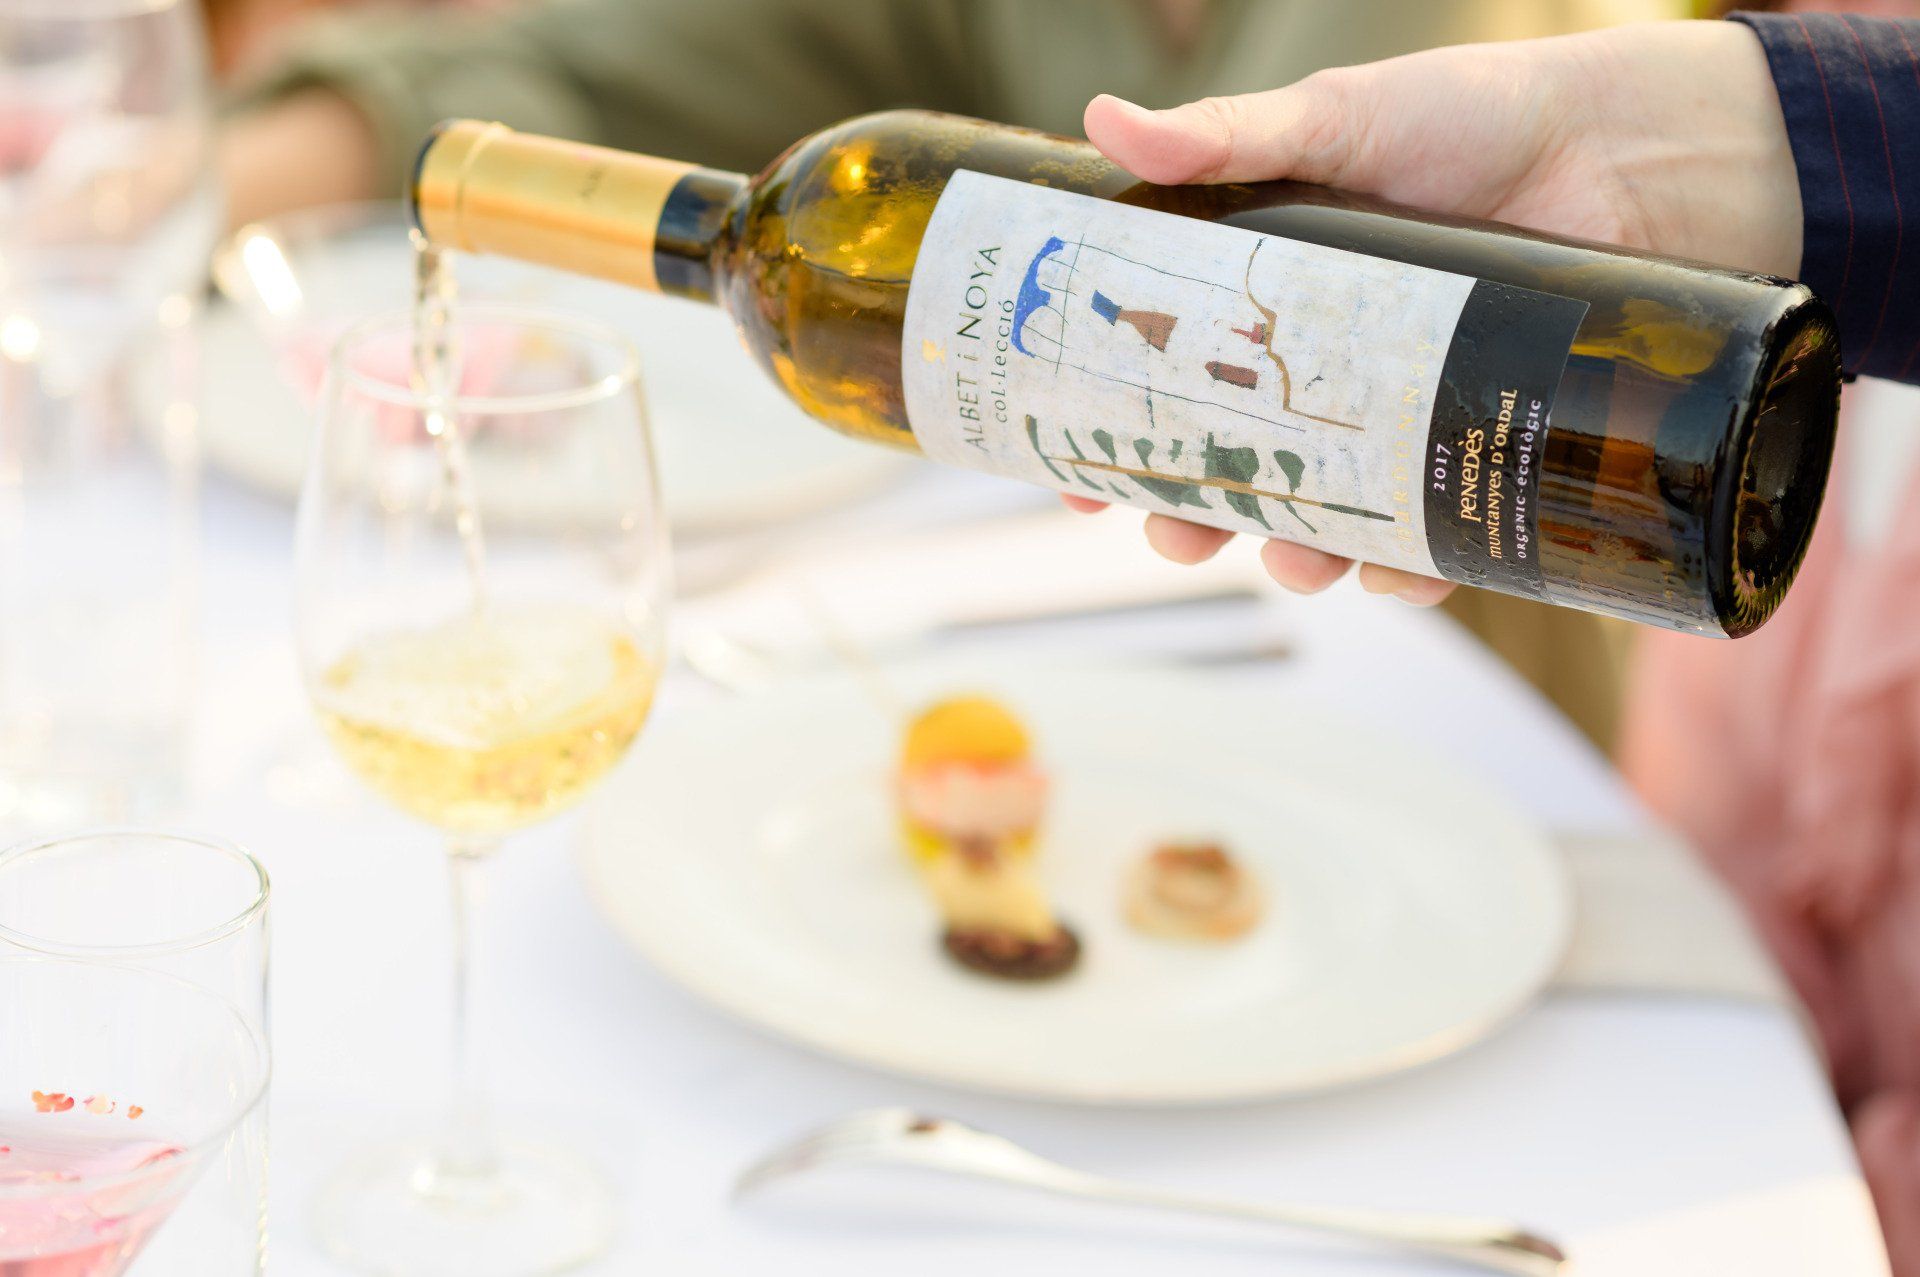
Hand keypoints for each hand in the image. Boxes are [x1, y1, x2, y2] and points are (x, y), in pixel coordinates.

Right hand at [1076, 19, 1799, 602]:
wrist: (1632, 148)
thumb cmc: (1478, 118)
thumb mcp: (1338, 121)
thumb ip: (1226, 136)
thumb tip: (1103, 122)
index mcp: (1266, 295)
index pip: (1169, 376)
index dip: (1116, 429)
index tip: (1075, 474)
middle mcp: (1322, 362)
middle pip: (1234, 463)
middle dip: (1194, 515)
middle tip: (1175, 535)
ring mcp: (1399, 410)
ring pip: (1325, 514)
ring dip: (1295, 554)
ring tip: (1294, 561)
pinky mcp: (1476, 443)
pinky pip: (1435, 536)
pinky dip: (1411, 570)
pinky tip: (1396, 577)